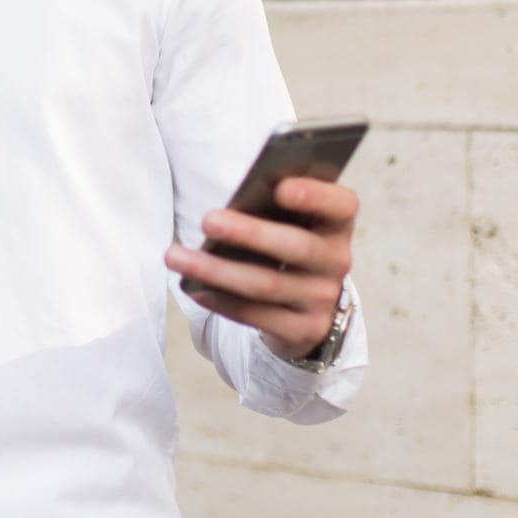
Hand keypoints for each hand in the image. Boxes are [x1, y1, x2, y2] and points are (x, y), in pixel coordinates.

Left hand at [163, 175, 357, 360]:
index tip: (280, 187)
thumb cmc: (286, 243)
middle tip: (207, 220)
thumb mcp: (291, 221)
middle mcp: (337, 262)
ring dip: (217, 270)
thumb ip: (273, 207)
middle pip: (297, 247)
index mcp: (337, 224)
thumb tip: (232, 202)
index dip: (315, 195)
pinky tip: (193, 287)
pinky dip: (220, 300)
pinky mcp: (303, 330)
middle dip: (250, 233)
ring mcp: (322, 300)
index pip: (341, 206)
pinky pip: (255, 315)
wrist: (306, 304)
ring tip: (176, 256)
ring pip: (266, 284)